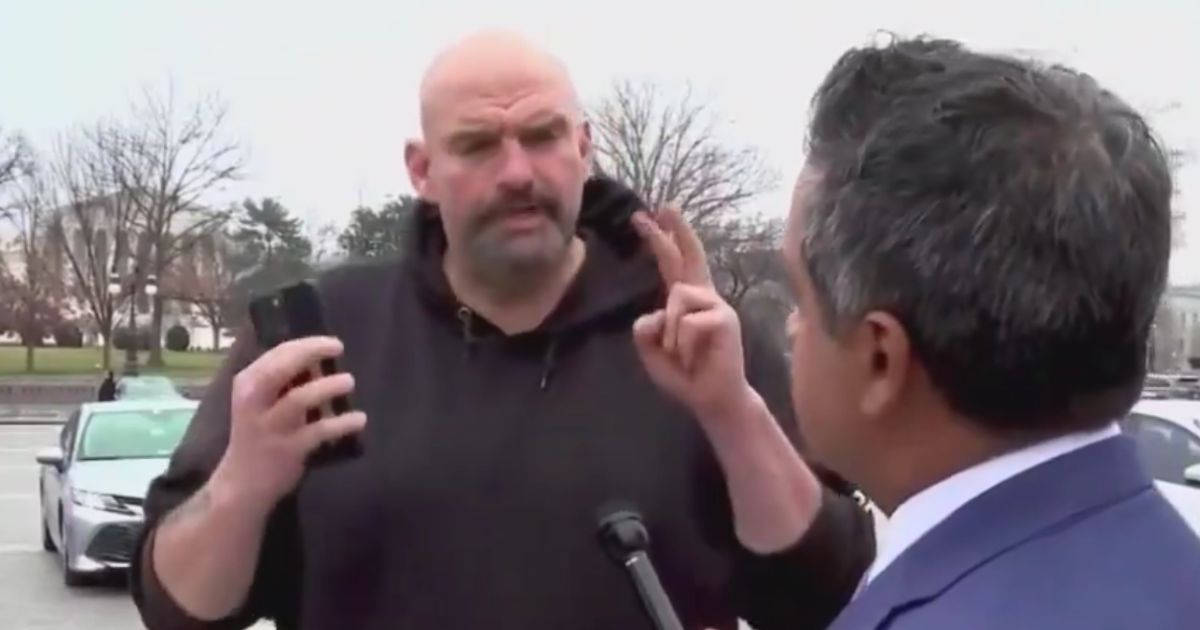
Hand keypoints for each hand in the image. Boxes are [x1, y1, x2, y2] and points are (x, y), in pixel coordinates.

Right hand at [213, 337, 366, 509]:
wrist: (242, 484)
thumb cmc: (258, 433)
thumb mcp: (261, 402)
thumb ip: (283, 380)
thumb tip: (319, 359)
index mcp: (247, 384)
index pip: (277, 354)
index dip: (306, 343)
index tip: (331, 342)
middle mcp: (253, 402)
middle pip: (282, 368)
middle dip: (311, 353)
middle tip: (339, 347)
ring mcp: (269, 427)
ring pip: (298, 399)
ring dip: (327, 387)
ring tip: (349, 381)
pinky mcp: (287, 450)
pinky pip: (319, 431)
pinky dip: (342, 423)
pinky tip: (359, 419)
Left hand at [631, 207, 754, 422]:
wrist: (713, 400)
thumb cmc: (686, 375)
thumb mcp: (652, 351)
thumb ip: (646, 328)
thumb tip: (658, 311)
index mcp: (687, 303)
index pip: (674, 264)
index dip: (662, 239)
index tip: (648, 216)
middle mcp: (704, 298)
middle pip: (688, 257)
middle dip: (673, 232)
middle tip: (663, 207)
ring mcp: (717, 306)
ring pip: (676, 297)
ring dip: (671, 332)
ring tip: (682, 354)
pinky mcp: (725, 319)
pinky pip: (687, 322)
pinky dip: (681, 344)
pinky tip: (695, 357)